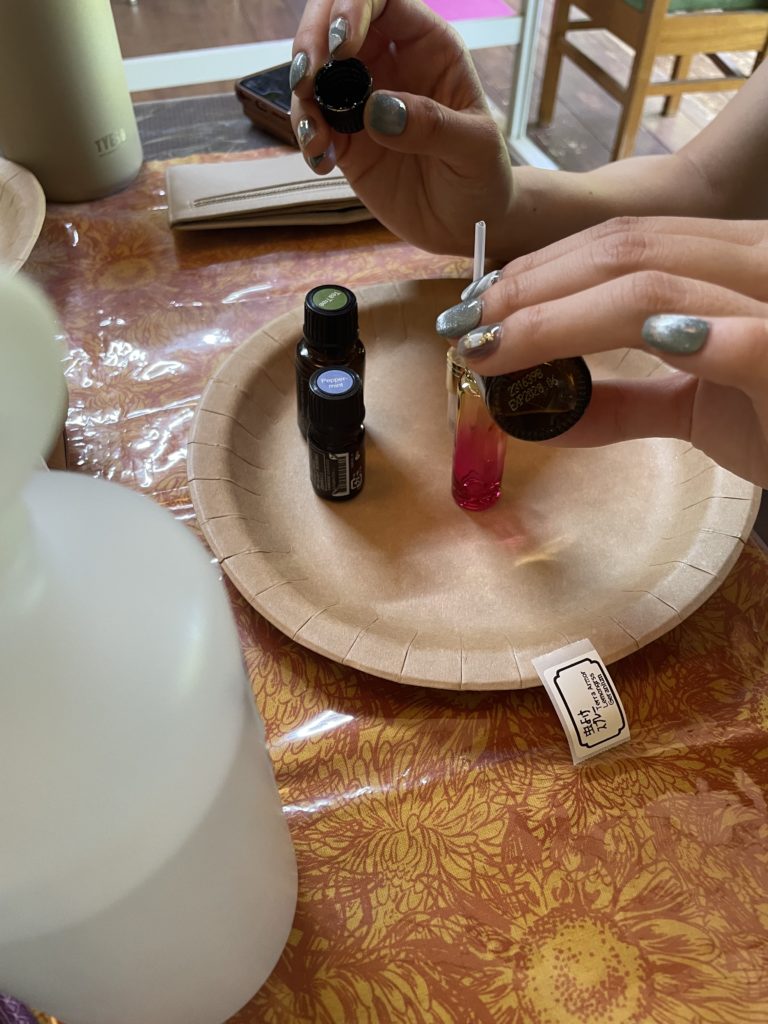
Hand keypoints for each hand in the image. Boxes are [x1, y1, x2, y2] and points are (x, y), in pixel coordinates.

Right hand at [289, 0, 512, 256]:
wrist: (468, 225)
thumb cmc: (482, 176)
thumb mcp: (474, 149)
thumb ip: (431, 125)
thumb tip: (377, 110)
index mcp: (428, 46)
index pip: (384, 0)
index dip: (354, 8)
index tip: (342, 47)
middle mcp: (390, 64)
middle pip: (336, 22)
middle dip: (312, 39)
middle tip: (307, 78)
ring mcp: (364, 101)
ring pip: (316, 72)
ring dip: (303, 96)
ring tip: (315, 135)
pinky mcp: (346, 139)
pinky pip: (314, 122)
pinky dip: (307, 136)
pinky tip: (322, 161)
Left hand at [436, 216, 767, 486]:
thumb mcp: (697, 410)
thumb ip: (626, 406)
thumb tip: (545, 417)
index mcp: (726, 268)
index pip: (619, 249)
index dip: (539, 273)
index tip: (478, 308)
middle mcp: (753, 268)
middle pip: (624, 254)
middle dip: (532, 289)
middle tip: (467, 327)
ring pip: (657, 284)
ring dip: (564, 314)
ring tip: (499, 344)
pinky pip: (749, 338)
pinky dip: (696, 336)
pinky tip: (643, 339)